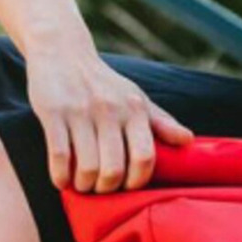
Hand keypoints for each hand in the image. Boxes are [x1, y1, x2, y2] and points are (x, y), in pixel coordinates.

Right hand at [25, 43, 194, 191]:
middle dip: (106, 188)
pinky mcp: (53, 112)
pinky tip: (62, 179)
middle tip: (100, 189)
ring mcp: (80, 111)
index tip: (126, 186)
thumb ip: (160, 122)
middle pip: (114, 169)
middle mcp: (110, 110)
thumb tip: (188, 140)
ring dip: (83, 185)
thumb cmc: (103, 84)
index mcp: (134, 109)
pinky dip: (61, 176)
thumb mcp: (134, 97)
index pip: (145, 157)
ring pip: (86, 167)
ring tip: (81, 185)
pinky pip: (59, 156)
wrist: (63, 52)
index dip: (136, 181)